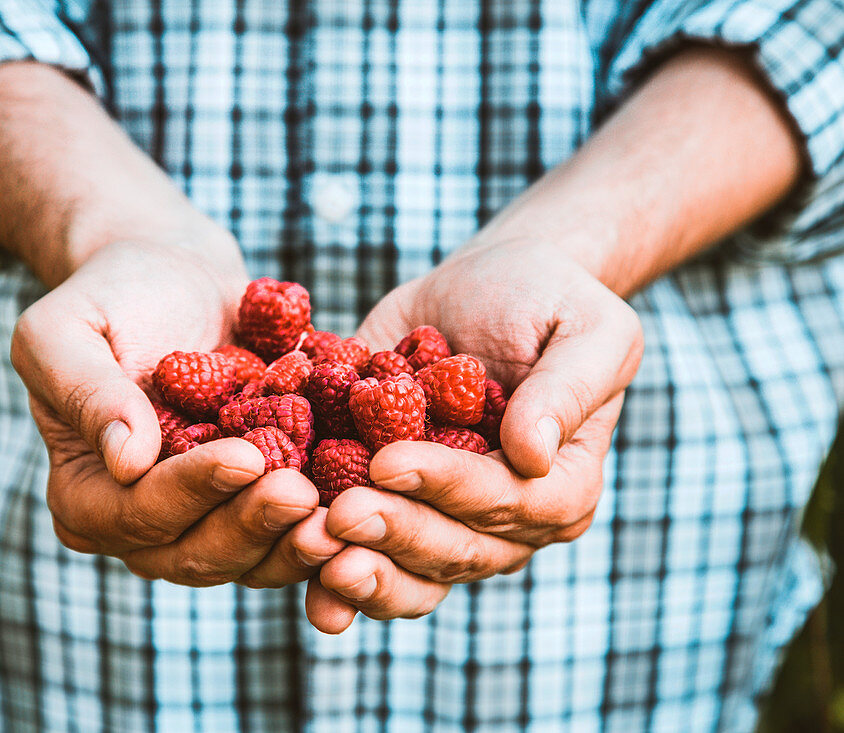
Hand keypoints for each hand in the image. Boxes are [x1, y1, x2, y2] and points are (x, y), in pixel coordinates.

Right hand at [11, 238, 330, 586]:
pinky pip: (291, 532)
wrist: (178, 278)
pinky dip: (328, 523)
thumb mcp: (67, 329)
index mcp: (86, 496)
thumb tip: (127, 460)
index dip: (192, 491)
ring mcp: (205, 523)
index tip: (247, 457)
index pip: (137, 512)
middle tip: (305, 494)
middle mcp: (143, 527)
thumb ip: (87, 391)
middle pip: (197, 551)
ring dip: (297, 541)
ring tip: (345, 510)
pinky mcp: (256, 507)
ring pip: (252, 556)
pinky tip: (368, 500)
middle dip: (253, 525)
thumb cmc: (112, 295)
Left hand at [305, 241, 642, 631]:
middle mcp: (505, 520)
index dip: (450, 488)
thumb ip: (567, 388)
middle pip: (455, 549)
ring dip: (357, 571)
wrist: (486, 288)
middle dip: (394, 533)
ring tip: (306, 549)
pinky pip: (363, 551)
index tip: (389, 461)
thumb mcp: (588, 328)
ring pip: (408, 571)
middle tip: (337, 516)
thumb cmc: (546, 301)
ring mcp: (444, 521)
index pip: (510, 502)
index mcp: (561, 485)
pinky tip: (290, 562)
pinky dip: (324, 569)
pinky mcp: (392, 506)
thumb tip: (531, 452)